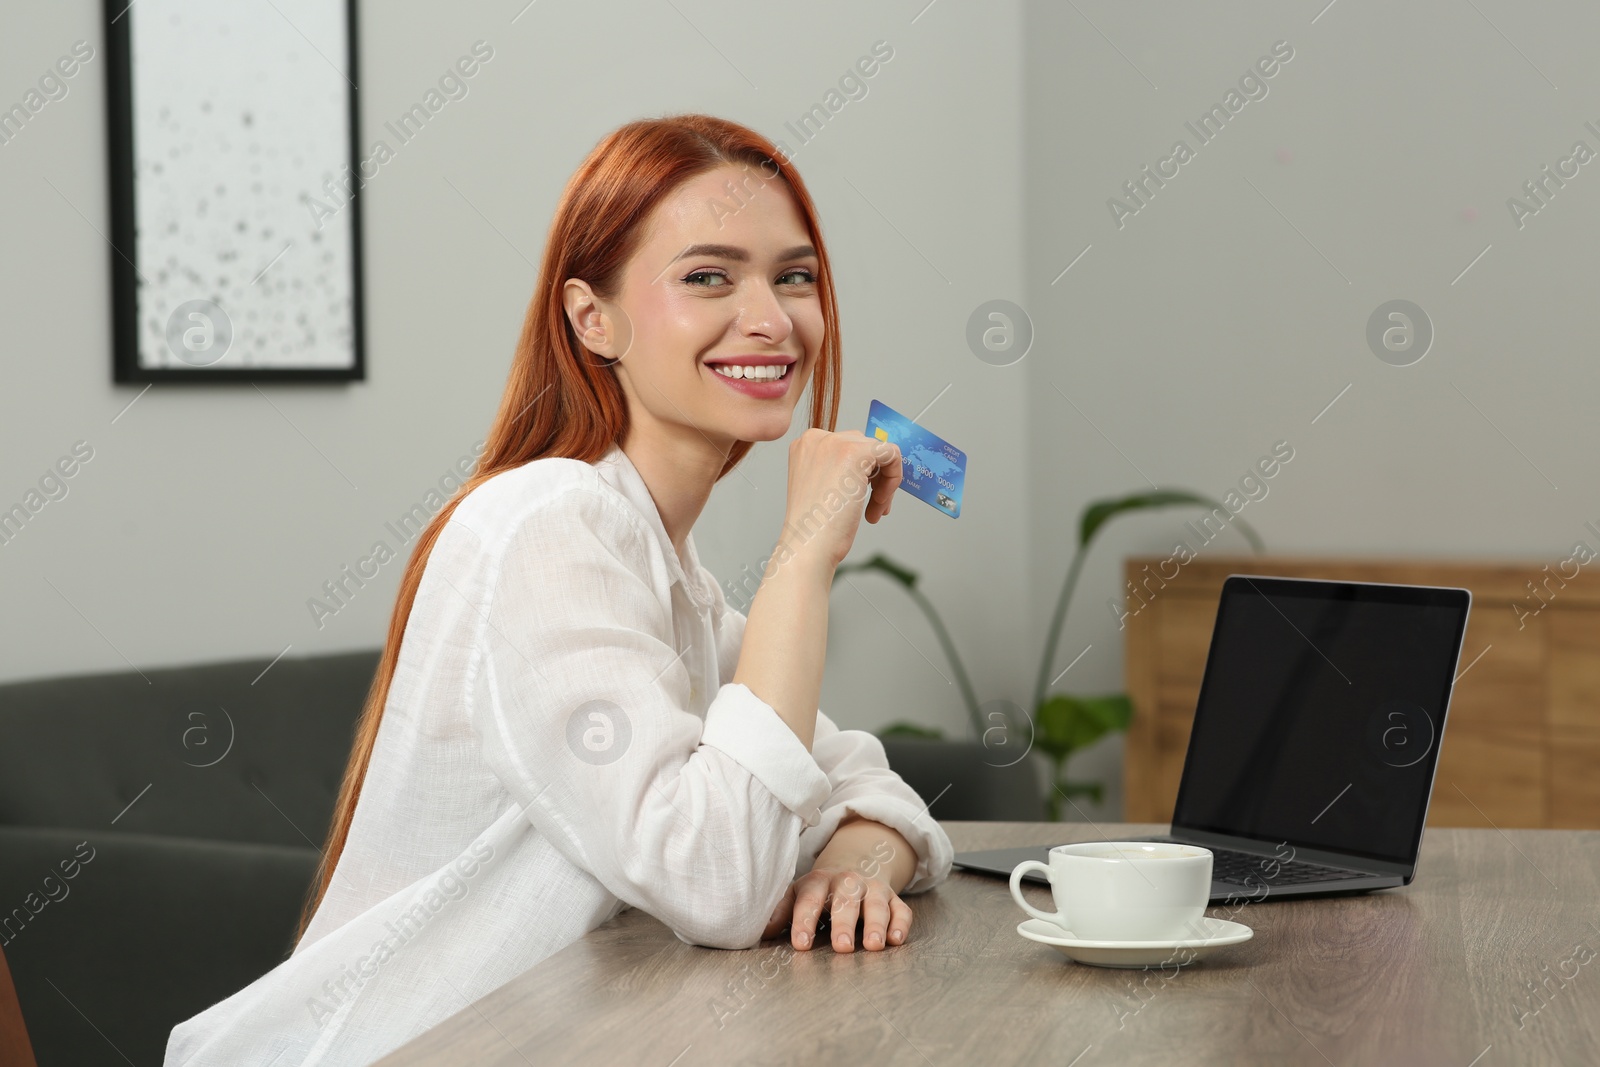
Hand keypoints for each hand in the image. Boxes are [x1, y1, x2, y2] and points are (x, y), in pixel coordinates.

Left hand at [761, 865, 913, 951]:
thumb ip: (781, 912)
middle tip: (842, 946)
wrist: (854, 868)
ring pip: (876, 903)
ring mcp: (872, 888)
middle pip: (846, 900)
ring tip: (873, 945)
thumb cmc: (820, 892)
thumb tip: (761, 932)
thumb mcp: (798, 895)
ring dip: (876, 923)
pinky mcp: (893, 899)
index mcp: (818, 881)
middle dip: (844, 923)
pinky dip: (900, 924)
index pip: (809, 898)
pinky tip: (896, 940)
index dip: (804, 920)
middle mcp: (847, 882)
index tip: (801, 944)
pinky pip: (901, 909)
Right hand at [779, 428, 900, 571]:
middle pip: (864, 445)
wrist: (809, 545)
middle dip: (875, 477)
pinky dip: (893, 479)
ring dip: (884, 483)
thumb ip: (841, 470)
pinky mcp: (856, 452)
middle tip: (873, 507)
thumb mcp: (824, 488)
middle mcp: (817, 439)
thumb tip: (877, 464)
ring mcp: (835, 443)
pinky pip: (891, 454)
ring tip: (874, 511)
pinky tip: (880, 504)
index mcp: (806, 446)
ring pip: (880, 451)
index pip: (847, 445)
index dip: (862, 472)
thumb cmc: (816, 528)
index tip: (863, 498)